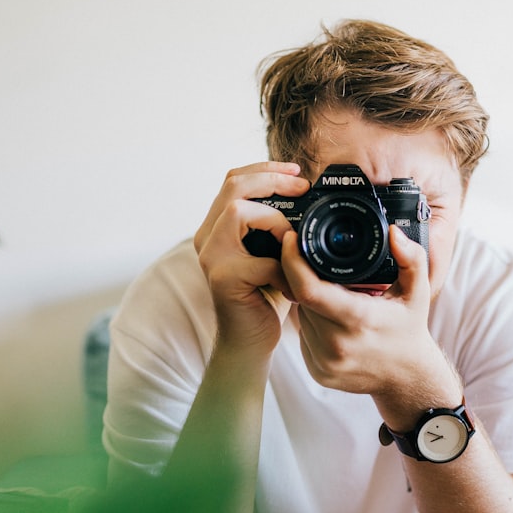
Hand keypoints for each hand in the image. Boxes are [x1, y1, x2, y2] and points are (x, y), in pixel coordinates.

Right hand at [194, 162, 309, 354]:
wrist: (250, 341)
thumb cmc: (265, 296)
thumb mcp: (272, 251)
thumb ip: (277, 224)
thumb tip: (307, 194)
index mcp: (217, 227)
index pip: (234, 180)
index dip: (266, 170)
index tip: (298, 175)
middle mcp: (206, 237)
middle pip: (233, 186)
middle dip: (272, 179)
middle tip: (303, 188)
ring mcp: (210, 257)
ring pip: (240, 212)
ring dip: (276, 222)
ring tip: (292, 246)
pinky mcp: (222, 278)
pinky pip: (260, 259)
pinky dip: (284, 270)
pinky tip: (291, 286)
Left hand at [282, 225, 461, 427]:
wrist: (407, 377)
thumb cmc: (409, 328)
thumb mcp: (418, 291)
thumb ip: (411, 258)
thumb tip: (394, 233)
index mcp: (359, 319)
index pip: (309, 289)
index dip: (293, 261)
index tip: (292, 240)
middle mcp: (337, 344)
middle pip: (302, 298)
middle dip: (307, 279)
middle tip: (327, 272)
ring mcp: (325, 362)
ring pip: (301, 317)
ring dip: (310, 302)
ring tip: (339, 300)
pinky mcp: (318, 372)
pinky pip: (304, 337)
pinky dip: (312, 324)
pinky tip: (333, 322)